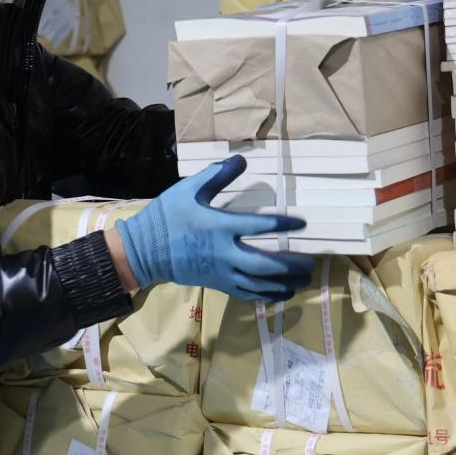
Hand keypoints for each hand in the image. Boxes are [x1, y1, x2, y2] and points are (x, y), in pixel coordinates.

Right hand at [114, 156, 313, 300]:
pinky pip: (247, 294)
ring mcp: (221, 272)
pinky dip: (267, 295)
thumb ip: (218, 174)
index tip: (302, 223)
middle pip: (265, 265)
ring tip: (303, 280)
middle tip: (310, 262)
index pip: (260, 225)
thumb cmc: (168, 216)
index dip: (283, 224)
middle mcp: (224, 253)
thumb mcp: (190, 189)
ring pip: (259, 284)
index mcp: (220, 226)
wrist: (145, 250)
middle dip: (290, 266)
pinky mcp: (217, 284)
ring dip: (284, 284)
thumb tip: (242, 159)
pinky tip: (282, 293)